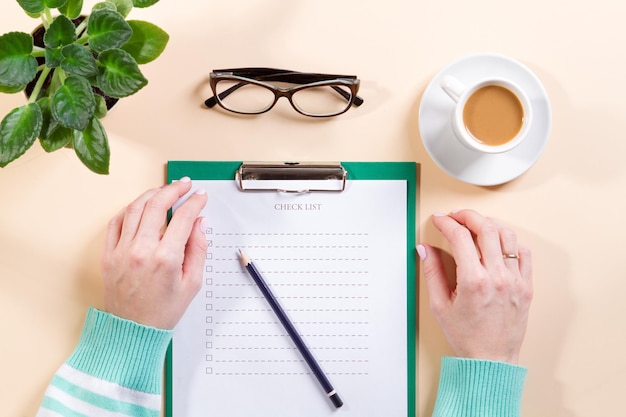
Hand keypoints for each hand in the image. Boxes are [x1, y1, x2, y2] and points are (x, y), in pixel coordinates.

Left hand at [102, 177, 207, 328]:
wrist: (133, 331)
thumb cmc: (163, 311)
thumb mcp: (192, 283)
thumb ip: (198, 248)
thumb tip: (199, 222)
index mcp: (166, 259)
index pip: (183, 218)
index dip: (195, 202)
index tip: (201, 196)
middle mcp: (142, 250)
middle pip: (157, 205)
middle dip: (174, 190)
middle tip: (185, 185)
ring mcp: (122, 251)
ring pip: (135, 208)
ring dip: (152, 194)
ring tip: (164, 190)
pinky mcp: (109, 254)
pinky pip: (117, 222)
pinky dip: (130, 208)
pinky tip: (141, 205)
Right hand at [417, 209, 532, 363]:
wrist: (491, 360)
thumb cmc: (466, 337)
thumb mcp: (440, 306)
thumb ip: (432, 272)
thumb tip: (424, 249)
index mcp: (473, 281)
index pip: (460, 237)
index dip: (446, 223)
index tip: (439, 220)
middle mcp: (497, 277)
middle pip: (485, 228)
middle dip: (468, 215)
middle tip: (456, 216)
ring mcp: (515, 280)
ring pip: (507, 235)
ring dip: (490, 224)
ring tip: (477, 225)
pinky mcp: (526, 286)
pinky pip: (524, 252)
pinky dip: (511, 241)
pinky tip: (498, 242)